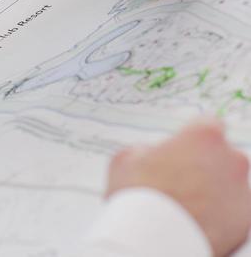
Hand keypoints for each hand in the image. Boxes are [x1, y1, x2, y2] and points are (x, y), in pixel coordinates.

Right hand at [106, 119, 250, 256]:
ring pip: (229, 187)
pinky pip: (233, 215)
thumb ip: (148, 149)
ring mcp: (242, 194)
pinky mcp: (245, 225)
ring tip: (186, 208)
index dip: (194, 138)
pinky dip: (220, 218)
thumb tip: (152, 156)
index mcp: (205, 135)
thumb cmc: (138, 198)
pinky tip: (195, 224)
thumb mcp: (128, 158)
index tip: (184, 149)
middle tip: (181, 182)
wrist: (151, 244)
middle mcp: (231, 160)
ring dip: (214, 193)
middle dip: (206, 166)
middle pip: (223, 156)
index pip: (210, 124)